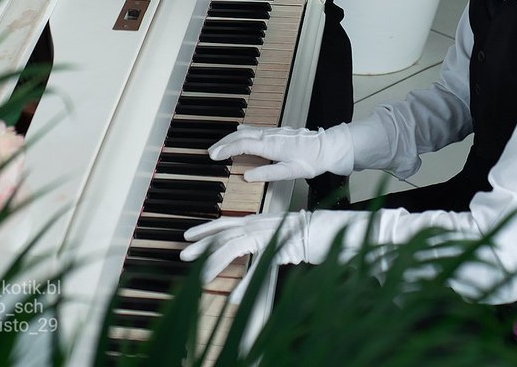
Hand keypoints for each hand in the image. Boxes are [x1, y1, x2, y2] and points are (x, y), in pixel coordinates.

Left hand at [181, 210, 371, 303]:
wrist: (333, 230)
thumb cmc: (309, 235)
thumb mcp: (278, 240)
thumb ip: (262, 244)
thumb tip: (249, 251)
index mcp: (258, 221)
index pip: (226, 222)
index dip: (205, 229)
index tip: (188, 236)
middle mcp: (260, 223)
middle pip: (224, 232)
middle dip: (201, 243)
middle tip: (183, 253)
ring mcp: (268, 233)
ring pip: (235, 245)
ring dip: (216, 261)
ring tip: (201, 276)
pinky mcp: (280, 247)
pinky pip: (259, 267)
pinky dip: (246, 282)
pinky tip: (236, 296)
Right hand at [208, 123, 354, 181]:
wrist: (328, 147)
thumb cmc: (311, 161)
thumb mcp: (290, 172)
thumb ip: (268, 173)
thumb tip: (247, 176)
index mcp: (271, 145)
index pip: (242, 145)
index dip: (226, 150)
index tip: (213, 156)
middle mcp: (270, 135)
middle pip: (241, 136)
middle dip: (223, 143)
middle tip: (210, 152)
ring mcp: (273, 132)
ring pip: (246, 131)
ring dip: (231, 137)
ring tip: (219, 146)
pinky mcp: (277, 132)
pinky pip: (254, 130)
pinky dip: (242, 132)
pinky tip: (239, 132)